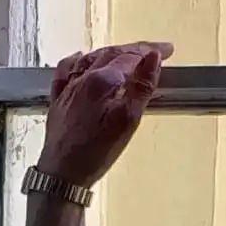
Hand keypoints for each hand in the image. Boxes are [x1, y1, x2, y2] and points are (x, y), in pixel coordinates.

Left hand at [37, 41, 173, 189]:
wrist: (61, 175)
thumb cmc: (94, 153)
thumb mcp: (127, 121)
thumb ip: (142, 87)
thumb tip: (153, 58)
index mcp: (101, 80)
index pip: (130, 56)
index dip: (151, 51)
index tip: (167, 51)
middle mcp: (82, 79)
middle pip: (111, 54)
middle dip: (134, 50)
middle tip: (154, 52)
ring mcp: (68, 89)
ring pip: (91, 59)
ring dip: (112, 53)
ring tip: (127, 55)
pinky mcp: (58, 101)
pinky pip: (66, 70)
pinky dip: (78, 61)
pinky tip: (81, 59)